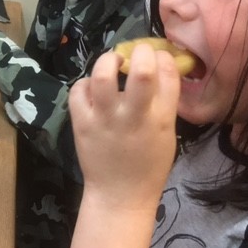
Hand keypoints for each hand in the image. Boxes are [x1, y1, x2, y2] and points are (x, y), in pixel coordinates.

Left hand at [68, 43, 180, 209]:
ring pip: (102, 76)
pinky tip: (92, 87)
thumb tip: (160, 68)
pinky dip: (84, 83)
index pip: (168, 75)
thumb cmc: (148, 165)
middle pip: (141, 72)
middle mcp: (134, 115)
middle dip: (141, 52)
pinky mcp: (82, 123)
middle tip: (137, 52)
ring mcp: (105, 118)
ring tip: (112, 62)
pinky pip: (78, 91)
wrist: (120, 195)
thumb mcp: (167, 133)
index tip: (158, 55)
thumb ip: (164, 103)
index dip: (163, 57)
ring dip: (107, 61)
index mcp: (161, 119)